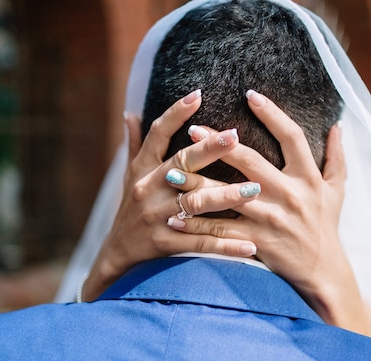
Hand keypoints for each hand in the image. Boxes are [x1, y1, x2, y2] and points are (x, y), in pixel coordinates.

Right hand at [81, 91, 259, 300]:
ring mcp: (156, 217)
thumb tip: (130, 112)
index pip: (157, 135)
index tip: (198, 95)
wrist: (116, 255)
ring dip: (225, 196)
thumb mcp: (128, 176)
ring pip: (194, 203)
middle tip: (237, 136)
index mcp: (143, 170)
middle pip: (180, 164)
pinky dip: (225, 245)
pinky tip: (251, 245)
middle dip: (209, 150)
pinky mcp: (164, 244)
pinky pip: (200, 243)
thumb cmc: (129, 209)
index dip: (176, 114)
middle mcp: (147, 189)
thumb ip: (134, 145)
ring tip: (255, 190)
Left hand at [168, 90, 370, 339]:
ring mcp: (271, 219)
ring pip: (228, 196)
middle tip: (192, 130)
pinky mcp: (257, 241)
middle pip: (250, 162)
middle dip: (219, 144)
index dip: (272, 114)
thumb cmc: (326, 227)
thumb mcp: (337, 192)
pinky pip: (221, 231)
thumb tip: (338, 126)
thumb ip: (337, 158)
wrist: (323, 271)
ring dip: (198, 183)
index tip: (249, 94)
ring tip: (172, 171)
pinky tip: (175, 217)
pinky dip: (197, 225)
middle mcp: (289, 194)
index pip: (292, 137)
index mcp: (308, 177)